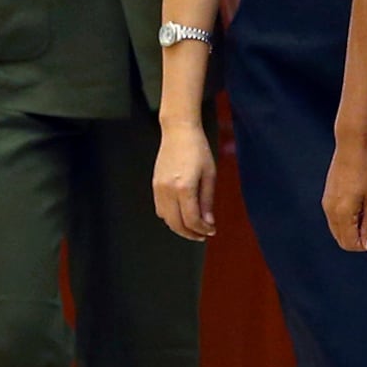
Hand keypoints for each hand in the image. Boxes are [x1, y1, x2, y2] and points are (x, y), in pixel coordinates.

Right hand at [152, 121, 216, 240]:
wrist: (179, 132)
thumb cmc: (198, 149)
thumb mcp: (209, 174)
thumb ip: (207, 200)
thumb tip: (208, 222)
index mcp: (184, 187)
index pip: (191, 220)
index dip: (202, 229)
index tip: (211, 231)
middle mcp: (168, 190)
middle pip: (176, 224)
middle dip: (190, 233)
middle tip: (203, 235)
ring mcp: (158, 188)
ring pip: (166, 219)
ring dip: (179, 227)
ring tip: (194, 227)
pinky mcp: (155, 185)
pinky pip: (160, 209)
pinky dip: (170, 217)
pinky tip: (182, 215)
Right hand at [322, 138, 366, 251]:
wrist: (353, 145)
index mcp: (341, 214)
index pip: (349, 244)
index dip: (364, 245)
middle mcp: (330, 211)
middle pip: (341, 239)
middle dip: (358, 240)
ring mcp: (326, 203)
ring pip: (337, 230)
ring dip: (352, 230)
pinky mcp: (328, 196)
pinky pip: (335, 218)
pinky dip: (347, 221)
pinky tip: (360, 207)